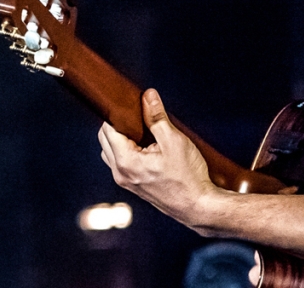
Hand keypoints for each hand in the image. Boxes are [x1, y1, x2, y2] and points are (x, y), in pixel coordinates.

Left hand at [98, 88, 216, 226]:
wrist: (199, 207)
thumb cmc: (188, 177)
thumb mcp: (174, 140)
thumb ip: (157, 117)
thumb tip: (148, 96)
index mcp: (125, 162)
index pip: (107, 129)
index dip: (117, 114)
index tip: (129, 104)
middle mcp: (120, 174)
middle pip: (105, 140)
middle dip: (118, 124)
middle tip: (138, 115)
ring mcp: (126, 182)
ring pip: (111, 152)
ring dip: (121, 139)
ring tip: (143, 131)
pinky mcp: (134, 186)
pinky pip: (120, 163)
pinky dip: (126, 151)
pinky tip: (145, 147)